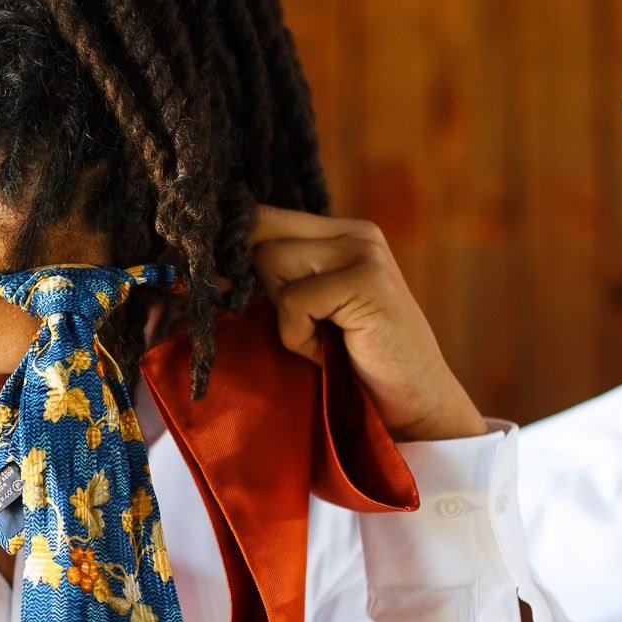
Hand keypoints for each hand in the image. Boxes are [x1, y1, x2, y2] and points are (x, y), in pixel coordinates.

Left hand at [248, 205, 486, 442]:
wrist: (413, 405)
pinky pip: (292, 301)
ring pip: (269, 262)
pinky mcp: (366, 279)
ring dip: (286, 317)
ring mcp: (363, 251)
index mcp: (340, 233)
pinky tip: (330, 351)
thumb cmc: (353, 365)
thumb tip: (208, 267)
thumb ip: (276, 280)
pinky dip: (300, 338)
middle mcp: (355, 232)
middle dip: (264, 289)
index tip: (228, 288)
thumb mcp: (310, 312)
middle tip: (305, 326)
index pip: (262, 216)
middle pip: (259, 234)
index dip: (234, 250)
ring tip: (324, 339)